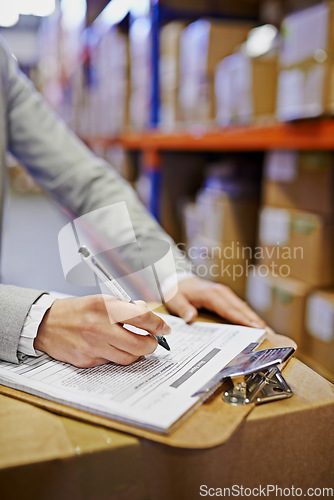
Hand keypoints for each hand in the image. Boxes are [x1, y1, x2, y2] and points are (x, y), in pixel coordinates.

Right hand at [34, 295, 170, 367]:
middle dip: (151, 344)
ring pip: (128, 358)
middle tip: (152, 341)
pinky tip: (114, 349)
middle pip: (140, 344)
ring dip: (137, 353)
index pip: (142, 318)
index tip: (164, 329)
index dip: (158, 325)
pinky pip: (112, 363)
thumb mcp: (101, 300)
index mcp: (106, 308)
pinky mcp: (87, 361)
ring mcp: (93, 347)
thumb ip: (125, 307)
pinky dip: (118, 356)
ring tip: (136, 345)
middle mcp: (100, 328)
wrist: (46, 324)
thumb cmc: (77, 310)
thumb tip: (146, 314)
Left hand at [165, 277, 265, 327]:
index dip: (243, 319)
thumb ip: (182, 308)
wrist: (178, 280)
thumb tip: (191, 317)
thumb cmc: (177, 291)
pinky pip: (240, 308)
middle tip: (269, 335)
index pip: (229, 309)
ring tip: (269, 333)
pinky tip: (257, 326)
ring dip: (256, 320)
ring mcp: (225, 294)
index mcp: (211, 294)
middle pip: (241, 309)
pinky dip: (249, 316)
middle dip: (256, 321)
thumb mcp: (175, 299)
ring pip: (243, 308)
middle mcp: (221, 292)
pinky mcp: (226, 297)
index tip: (256, 328)